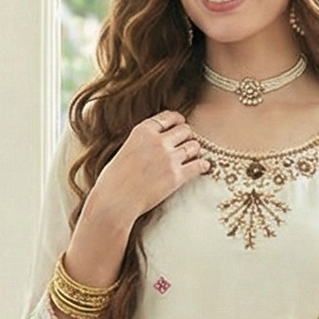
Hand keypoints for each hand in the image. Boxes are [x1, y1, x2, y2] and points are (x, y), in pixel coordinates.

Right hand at [88, 111, 209, 227]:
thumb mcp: (126, 149)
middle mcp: (157, 140)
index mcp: (143, 130)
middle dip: (187, 137)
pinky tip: (204, 166)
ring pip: (194, 146)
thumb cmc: (114, 180)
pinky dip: (203, 165)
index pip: (169, 117)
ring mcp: (168, 158)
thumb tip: (156, 142)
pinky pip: (198, 165)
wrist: (115, 201)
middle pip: (185, 130)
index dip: (178, 122)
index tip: (181, 126)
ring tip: (194, 156)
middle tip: (187, 145)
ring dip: (195, 151)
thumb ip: (143, 142)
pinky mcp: (176, 177)